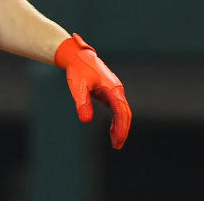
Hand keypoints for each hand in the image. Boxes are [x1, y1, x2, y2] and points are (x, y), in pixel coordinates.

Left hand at [54, 33, 131, 148]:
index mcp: (112, 88)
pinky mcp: (110, 91)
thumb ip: (82, 102)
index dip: (121, 128)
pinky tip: (112, 129)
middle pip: (125, 112)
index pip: (121, 111)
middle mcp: (117, 89)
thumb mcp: (78, 87)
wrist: (77, 56)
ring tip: (115, 142)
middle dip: (123, 130)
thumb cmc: (78, 70)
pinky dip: (117, 120)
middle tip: (117, 145)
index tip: (118, 141)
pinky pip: (117, 108)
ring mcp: (114, 90)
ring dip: (120, 126)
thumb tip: (86, 120)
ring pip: (122, 111)